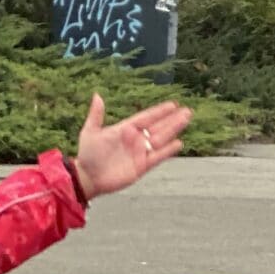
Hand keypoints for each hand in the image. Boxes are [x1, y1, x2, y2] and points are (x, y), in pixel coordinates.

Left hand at [73, 96, 192, 200]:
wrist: (87, 178)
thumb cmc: (87, 155)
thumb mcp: (90, 131)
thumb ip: (96, 114)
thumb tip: (97, 95)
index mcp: (125, 129)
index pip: (146, 117)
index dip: (159, 111)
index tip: (173, 104)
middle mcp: (135, 140)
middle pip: (158, 127)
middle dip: (172, 119)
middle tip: (187, 111)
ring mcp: (140, 153)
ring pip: (161, 139)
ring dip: (174, 130)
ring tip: (186, 120)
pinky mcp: (141, 167)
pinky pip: (157, 157)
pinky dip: (167, 150)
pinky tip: (178, 143)